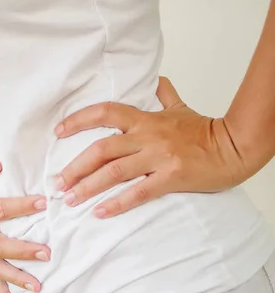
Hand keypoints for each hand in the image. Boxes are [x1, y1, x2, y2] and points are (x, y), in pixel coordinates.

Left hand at [54, 77, 248, 218]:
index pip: (105, 112)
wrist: (235, 146)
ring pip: (115, 171)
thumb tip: (157, 80)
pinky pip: (138, 192)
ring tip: (70, 200)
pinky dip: (117, 203)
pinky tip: (100, 212)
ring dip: (88, 186)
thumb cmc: (204, 130)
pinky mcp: (171, 177)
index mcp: (145, 119)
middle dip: (76, 166)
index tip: (58, 132)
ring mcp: (158, 157)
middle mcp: (147, 136)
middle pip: (102, 148)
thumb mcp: (180, 108)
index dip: (79, 120)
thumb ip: (164, 94)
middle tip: (57, 183)